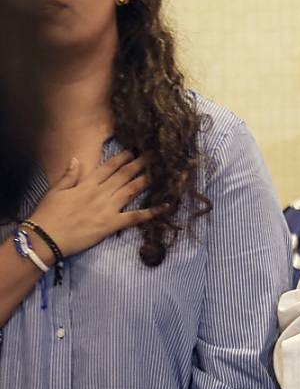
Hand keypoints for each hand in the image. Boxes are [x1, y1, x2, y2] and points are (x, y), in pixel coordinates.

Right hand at [26, 152, 165, 260]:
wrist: (45, 238)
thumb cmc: (47, 215)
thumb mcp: (55, 191)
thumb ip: (68, 175)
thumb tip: (76, 159)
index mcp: (86, 185)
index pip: (108, 167)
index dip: (123, 158)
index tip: (134, 150)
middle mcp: (100, 193)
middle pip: (123, 175)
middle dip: (140, 164)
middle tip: (154, 155)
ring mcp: (107, 208)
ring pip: (131, 190)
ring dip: (146, 180)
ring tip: (161, 172)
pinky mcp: (111, 224)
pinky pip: (135, 217)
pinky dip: (151, 211)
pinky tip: (166, 205)